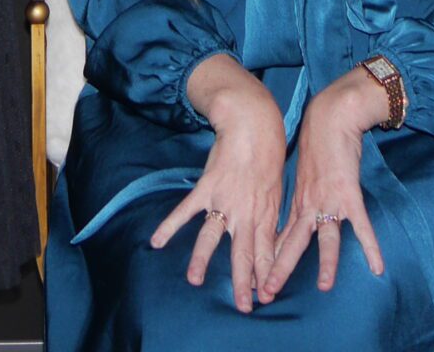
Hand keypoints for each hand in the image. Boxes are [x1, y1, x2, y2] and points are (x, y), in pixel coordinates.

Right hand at [156, 63, 286, 313]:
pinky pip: (186, 210)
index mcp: (264, 214)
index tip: (265, 297)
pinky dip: (170, 225)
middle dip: (244, 282)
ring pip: (213, 236)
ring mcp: (224, 200)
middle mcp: (245, 212)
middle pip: (244, 253)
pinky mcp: (207, 188)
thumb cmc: (269, 160)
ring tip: (194, 280)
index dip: (266, 275)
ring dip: (203, 259)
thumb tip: (269, 246)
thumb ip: (270, 220)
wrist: (253, 127)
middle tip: (243, 306)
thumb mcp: (276, 193)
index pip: (266, 252)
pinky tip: (156, 240)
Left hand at [258, 72, 386, 301]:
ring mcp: (327, 201)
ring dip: (324, 263)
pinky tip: (378, 267)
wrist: (329, 119)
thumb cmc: (317, 144)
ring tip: (323, 287)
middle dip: (278, 269)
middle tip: (266, 294)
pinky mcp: (348, 194)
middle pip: (291, 244)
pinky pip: (361, 226)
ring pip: (324, 238)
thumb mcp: (303, 175)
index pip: (279, 238)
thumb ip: (303, 197)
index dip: (268, 260)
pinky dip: (370, 246)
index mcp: (296, 203)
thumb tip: (300, 215)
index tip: (257, 280)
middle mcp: (308, 205)